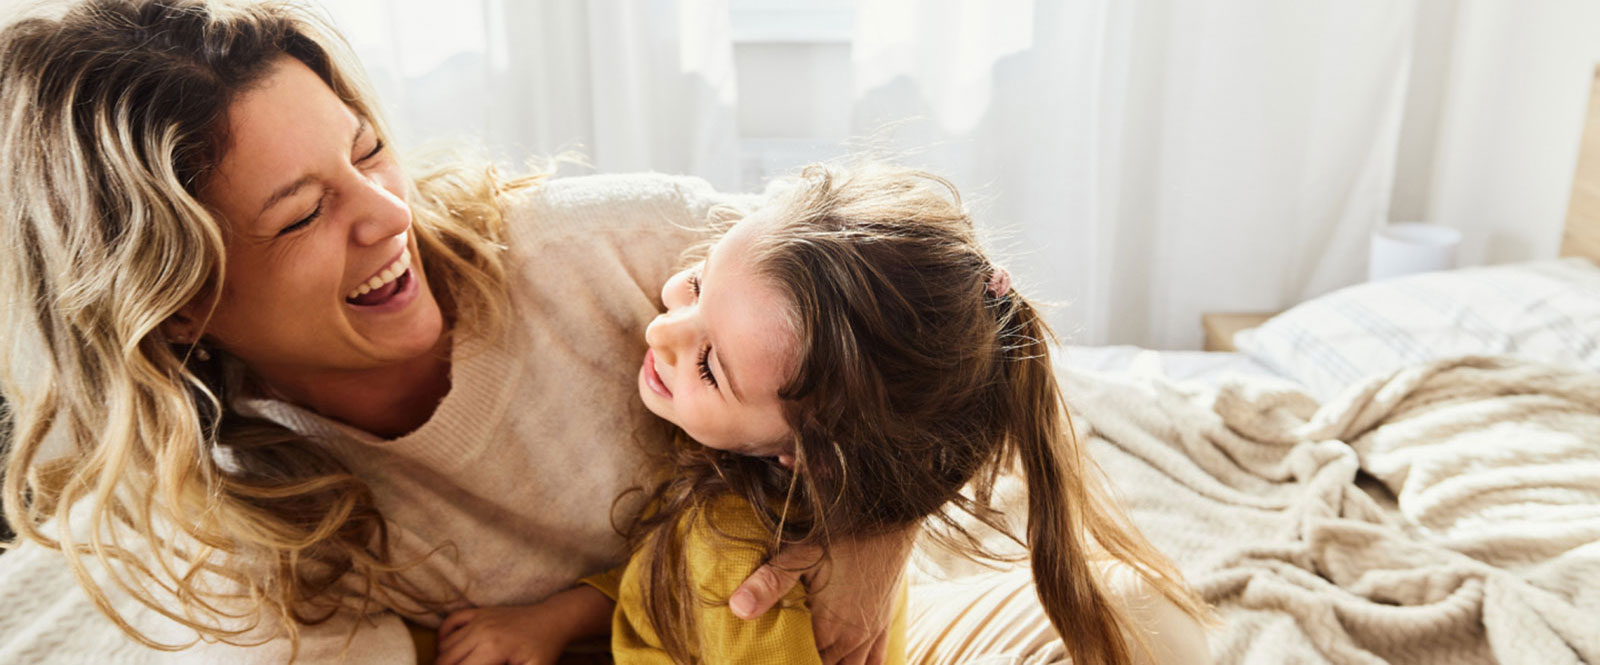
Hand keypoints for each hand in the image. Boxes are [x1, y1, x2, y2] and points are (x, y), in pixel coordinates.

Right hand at [436, 605, 564, 664]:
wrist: (552, 619)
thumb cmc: (544, 649)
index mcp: (493, 649)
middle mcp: (480, 632)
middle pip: (446, 661)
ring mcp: (478, 619)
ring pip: (445, 646)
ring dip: (444, 662)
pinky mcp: (478, 613)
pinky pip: (450, 622)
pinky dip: (443, 638)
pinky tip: (448, 651)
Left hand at [731, 528, 914, 664]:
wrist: (892, 515)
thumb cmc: (845, 532)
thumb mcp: (802, 553)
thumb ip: (770, 583)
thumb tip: (737, 608)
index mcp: (830, 631)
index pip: (804, 664)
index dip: (788, 661)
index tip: (770, 658)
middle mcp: (854, 639)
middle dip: (806, 663)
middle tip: (785, 655)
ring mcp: (873, 632)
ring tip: (811, 658)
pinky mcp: (886, 620)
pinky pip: (877, 660)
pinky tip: (849, 662)